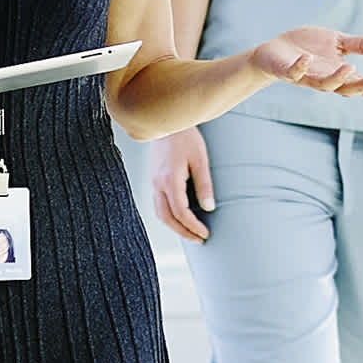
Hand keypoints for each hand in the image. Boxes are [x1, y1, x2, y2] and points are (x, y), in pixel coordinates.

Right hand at [146, 125, 210, 239]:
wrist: (166, 122)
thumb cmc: (186, 138)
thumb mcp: (200, 159)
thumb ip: (204, 184)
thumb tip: (209, 208)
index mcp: (170, 180)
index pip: (180, 212)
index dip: (193, 226)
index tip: (205, 234)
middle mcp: (158, 184)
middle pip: (167, 218)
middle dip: (183, 232)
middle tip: (200, 240)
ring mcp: (153, 182)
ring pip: (160, 214)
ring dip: (175, 227)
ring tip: (191, 233)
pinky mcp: (154, 180)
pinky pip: (158, 205)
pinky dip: (168, 217)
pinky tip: (180, 219)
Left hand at [239, 27, 362, 107]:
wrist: (275, 51)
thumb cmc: (308, 49)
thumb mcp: (339, 43)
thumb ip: (362, 46)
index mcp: (339, 74)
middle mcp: (325, 80)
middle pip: (345, 89)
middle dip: (360, 87)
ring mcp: (306, 77)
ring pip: (323, 84)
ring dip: (336, 78)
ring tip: (350, 67)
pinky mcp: (287, 71)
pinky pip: (294, 72)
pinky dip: (301, 66)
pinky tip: (307, 58)